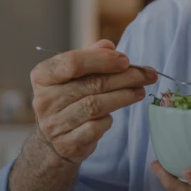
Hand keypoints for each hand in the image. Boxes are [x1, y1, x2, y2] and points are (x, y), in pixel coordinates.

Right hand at [31, 39, 156, 163]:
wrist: (52, 141)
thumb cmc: (67, 100)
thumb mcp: (73, 75)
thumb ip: (90, 57)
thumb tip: (109, 46)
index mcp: (43, 76)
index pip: (73, 63)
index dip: (102, 60)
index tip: (125, 60)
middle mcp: (44, 100)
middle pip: (92, 84)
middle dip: (125, 77)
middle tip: (147, 75)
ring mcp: (54, 124)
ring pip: (96, 106)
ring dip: (124, 96)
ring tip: (140, 91)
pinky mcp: (67, 144)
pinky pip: (96, 128)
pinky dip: (109, 119)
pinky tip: (115, 113)